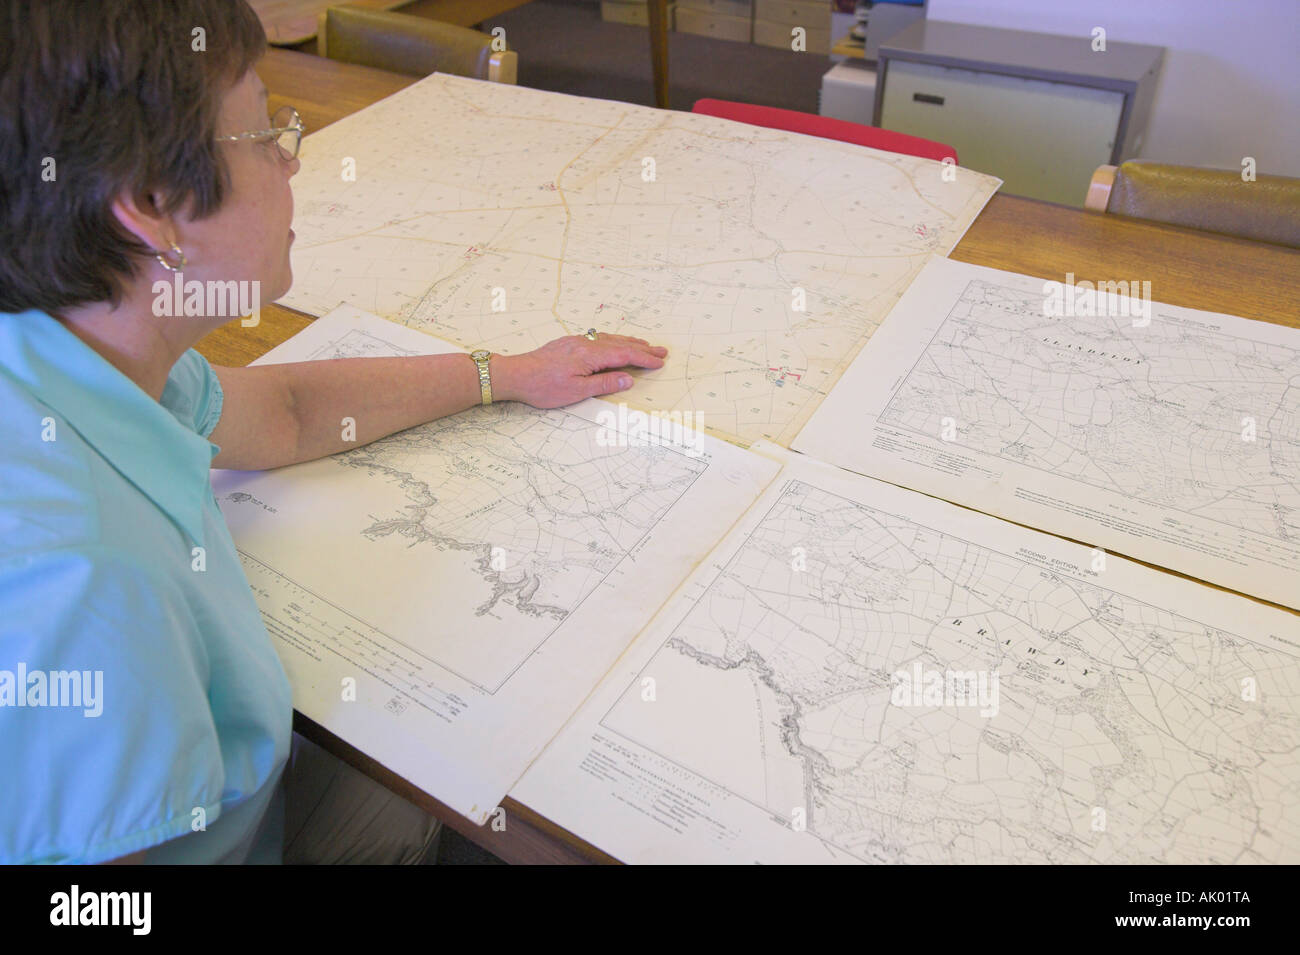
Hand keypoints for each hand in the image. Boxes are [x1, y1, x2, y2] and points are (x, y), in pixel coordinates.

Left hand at [492, 333, 667, 408]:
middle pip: (620, 344)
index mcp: (590, 355)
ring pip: (610, 339)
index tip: (659, 362)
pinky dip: (614, 341)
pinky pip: (599, 338)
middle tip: (661, 351)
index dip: (644, 359)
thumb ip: (604, 384)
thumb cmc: (542, 386)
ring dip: (629, 343)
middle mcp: (585, 343)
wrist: (516, 374)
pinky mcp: (569, 343)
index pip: (624, 355)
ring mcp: (577, 341)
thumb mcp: (576, 391)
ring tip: (644, 346)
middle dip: (642, 348)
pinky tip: (615, 344)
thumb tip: (628, 379)